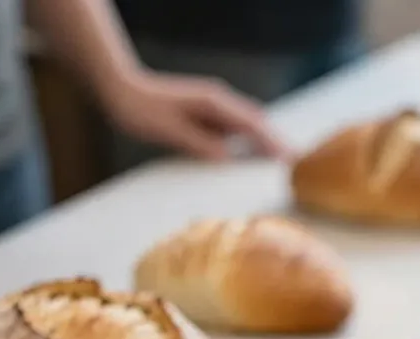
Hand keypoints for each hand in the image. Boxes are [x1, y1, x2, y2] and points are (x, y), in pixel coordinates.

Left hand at [102, 70, 290, 160]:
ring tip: (281, 167)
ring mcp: (214, 108)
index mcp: (214, 103)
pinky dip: (249, 144)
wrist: (121, 90)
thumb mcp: (170, 131)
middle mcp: (219, 101)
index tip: (290, 159)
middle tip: (297, 166)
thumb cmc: (141, 111)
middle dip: (277, 143)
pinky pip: (235, 131)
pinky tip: (252, 161)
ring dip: (265, 144)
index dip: (273, 142)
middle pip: (257, 123)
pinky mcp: (207, 115)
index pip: (252, 124)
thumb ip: (200, 143)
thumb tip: (229, 159)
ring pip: (249, 126)